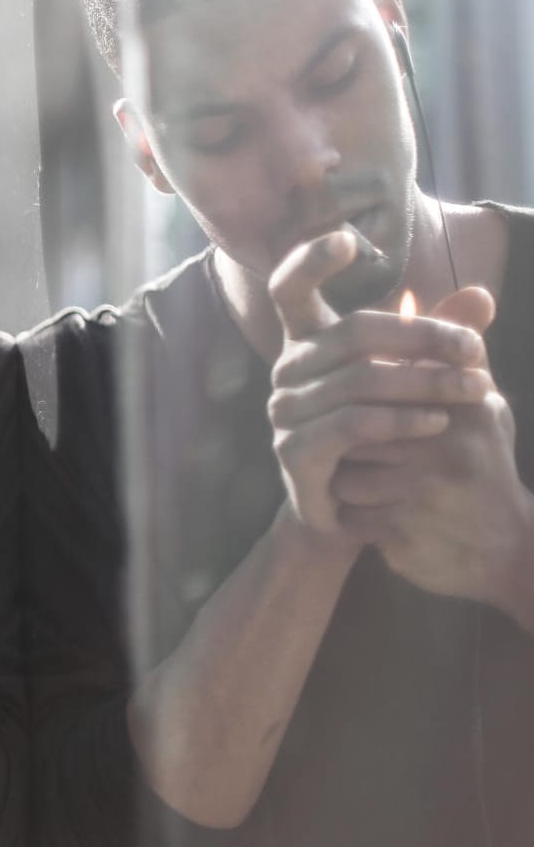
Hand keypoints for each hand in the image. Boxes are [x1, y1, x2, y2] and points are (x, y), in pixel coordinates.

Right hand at [265, 229, 485, 543]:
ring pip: (359, 381)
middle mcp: (287, 370)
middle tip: (476, 350)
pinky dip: (399, 421)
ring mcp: (285, 412)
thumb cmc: (381, 436)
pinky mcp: (295, 452)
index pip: (289, 289)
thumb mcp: (414, 380)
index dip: (310, 260)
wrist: (349, 511)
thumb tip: (482, 295)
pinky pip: (350, 426)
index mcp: (307, 343)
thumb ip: (438, 338)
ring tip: (478, 391)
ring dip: (426, 383)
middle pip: (352, 334)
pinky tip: (437, 423)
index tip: (350, 240)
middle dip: (423, 338)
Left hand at [328, 287, 533, 615]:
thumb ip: (454, 352)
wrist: (503, 552)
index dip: (365, 387)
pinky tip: (375, 515)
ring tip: (373, 484)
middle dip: (350, 438)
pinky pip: (346, 510)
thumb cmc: (478, 466)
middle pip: (354, 421)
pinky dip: (351, 514)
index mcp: (465, 405)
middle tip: (359, 450)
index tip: (360, 404)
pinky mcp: (402, 531)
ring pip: (343, 467)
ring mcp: (425, 490)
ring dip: (347, 478)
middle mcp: (449, 443)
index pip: (388, 376)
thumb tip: (456, 294)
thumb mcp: (479, 406)